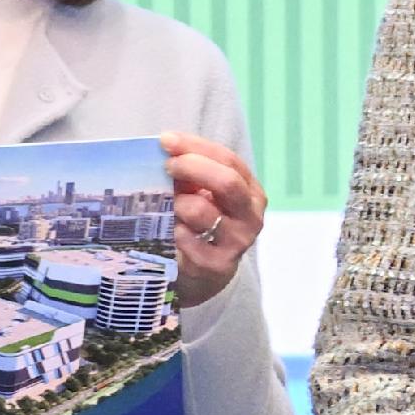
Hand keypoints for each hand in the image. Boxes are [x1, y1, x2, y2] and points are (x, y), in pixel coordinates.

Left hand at [158, 129, 266, 309]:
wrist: (203, 273)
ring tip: (166, 206)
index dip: (195, 146)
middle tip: (166, 166)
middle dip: (191, 167)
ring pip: (200, 210)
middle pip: (227, 182)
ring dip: (175, 203)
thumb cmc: (200, 223)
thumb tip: (163, 150)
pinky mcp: (217, 265)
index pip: (228, 160)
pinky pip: (186, 238)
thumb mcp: (201, 193)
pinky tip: (169, 231)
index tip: (166, 141)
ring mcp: (237, 242)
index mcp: (250, 191)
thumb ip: (191, 173)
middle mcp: (251, 215)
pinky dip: (172, 230)